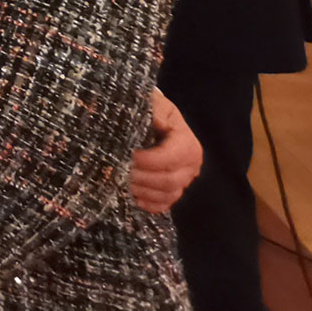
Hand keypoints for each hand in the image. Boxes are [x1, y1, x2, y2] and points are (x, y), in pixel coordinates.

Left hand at [131, 87, 201, 212]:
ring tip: (123, 182)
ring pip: (167, 195)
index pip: (172, 158)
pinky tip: (134, 197)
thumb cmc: (151, 110)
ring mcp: (183, 180)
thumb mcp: (153, 105)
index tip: (130, 156)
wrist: (152, 118)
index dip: (150, 160)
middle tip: (121, 171)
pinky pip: (164, 205)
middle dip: (143, 178)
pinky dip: (149, 205)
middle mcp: (190, 165)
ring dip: (143, 191)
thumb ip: (152, 113)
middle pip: (170, 181)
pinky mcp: (172, 191)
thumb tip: (153, 121)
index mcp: (187, 143)